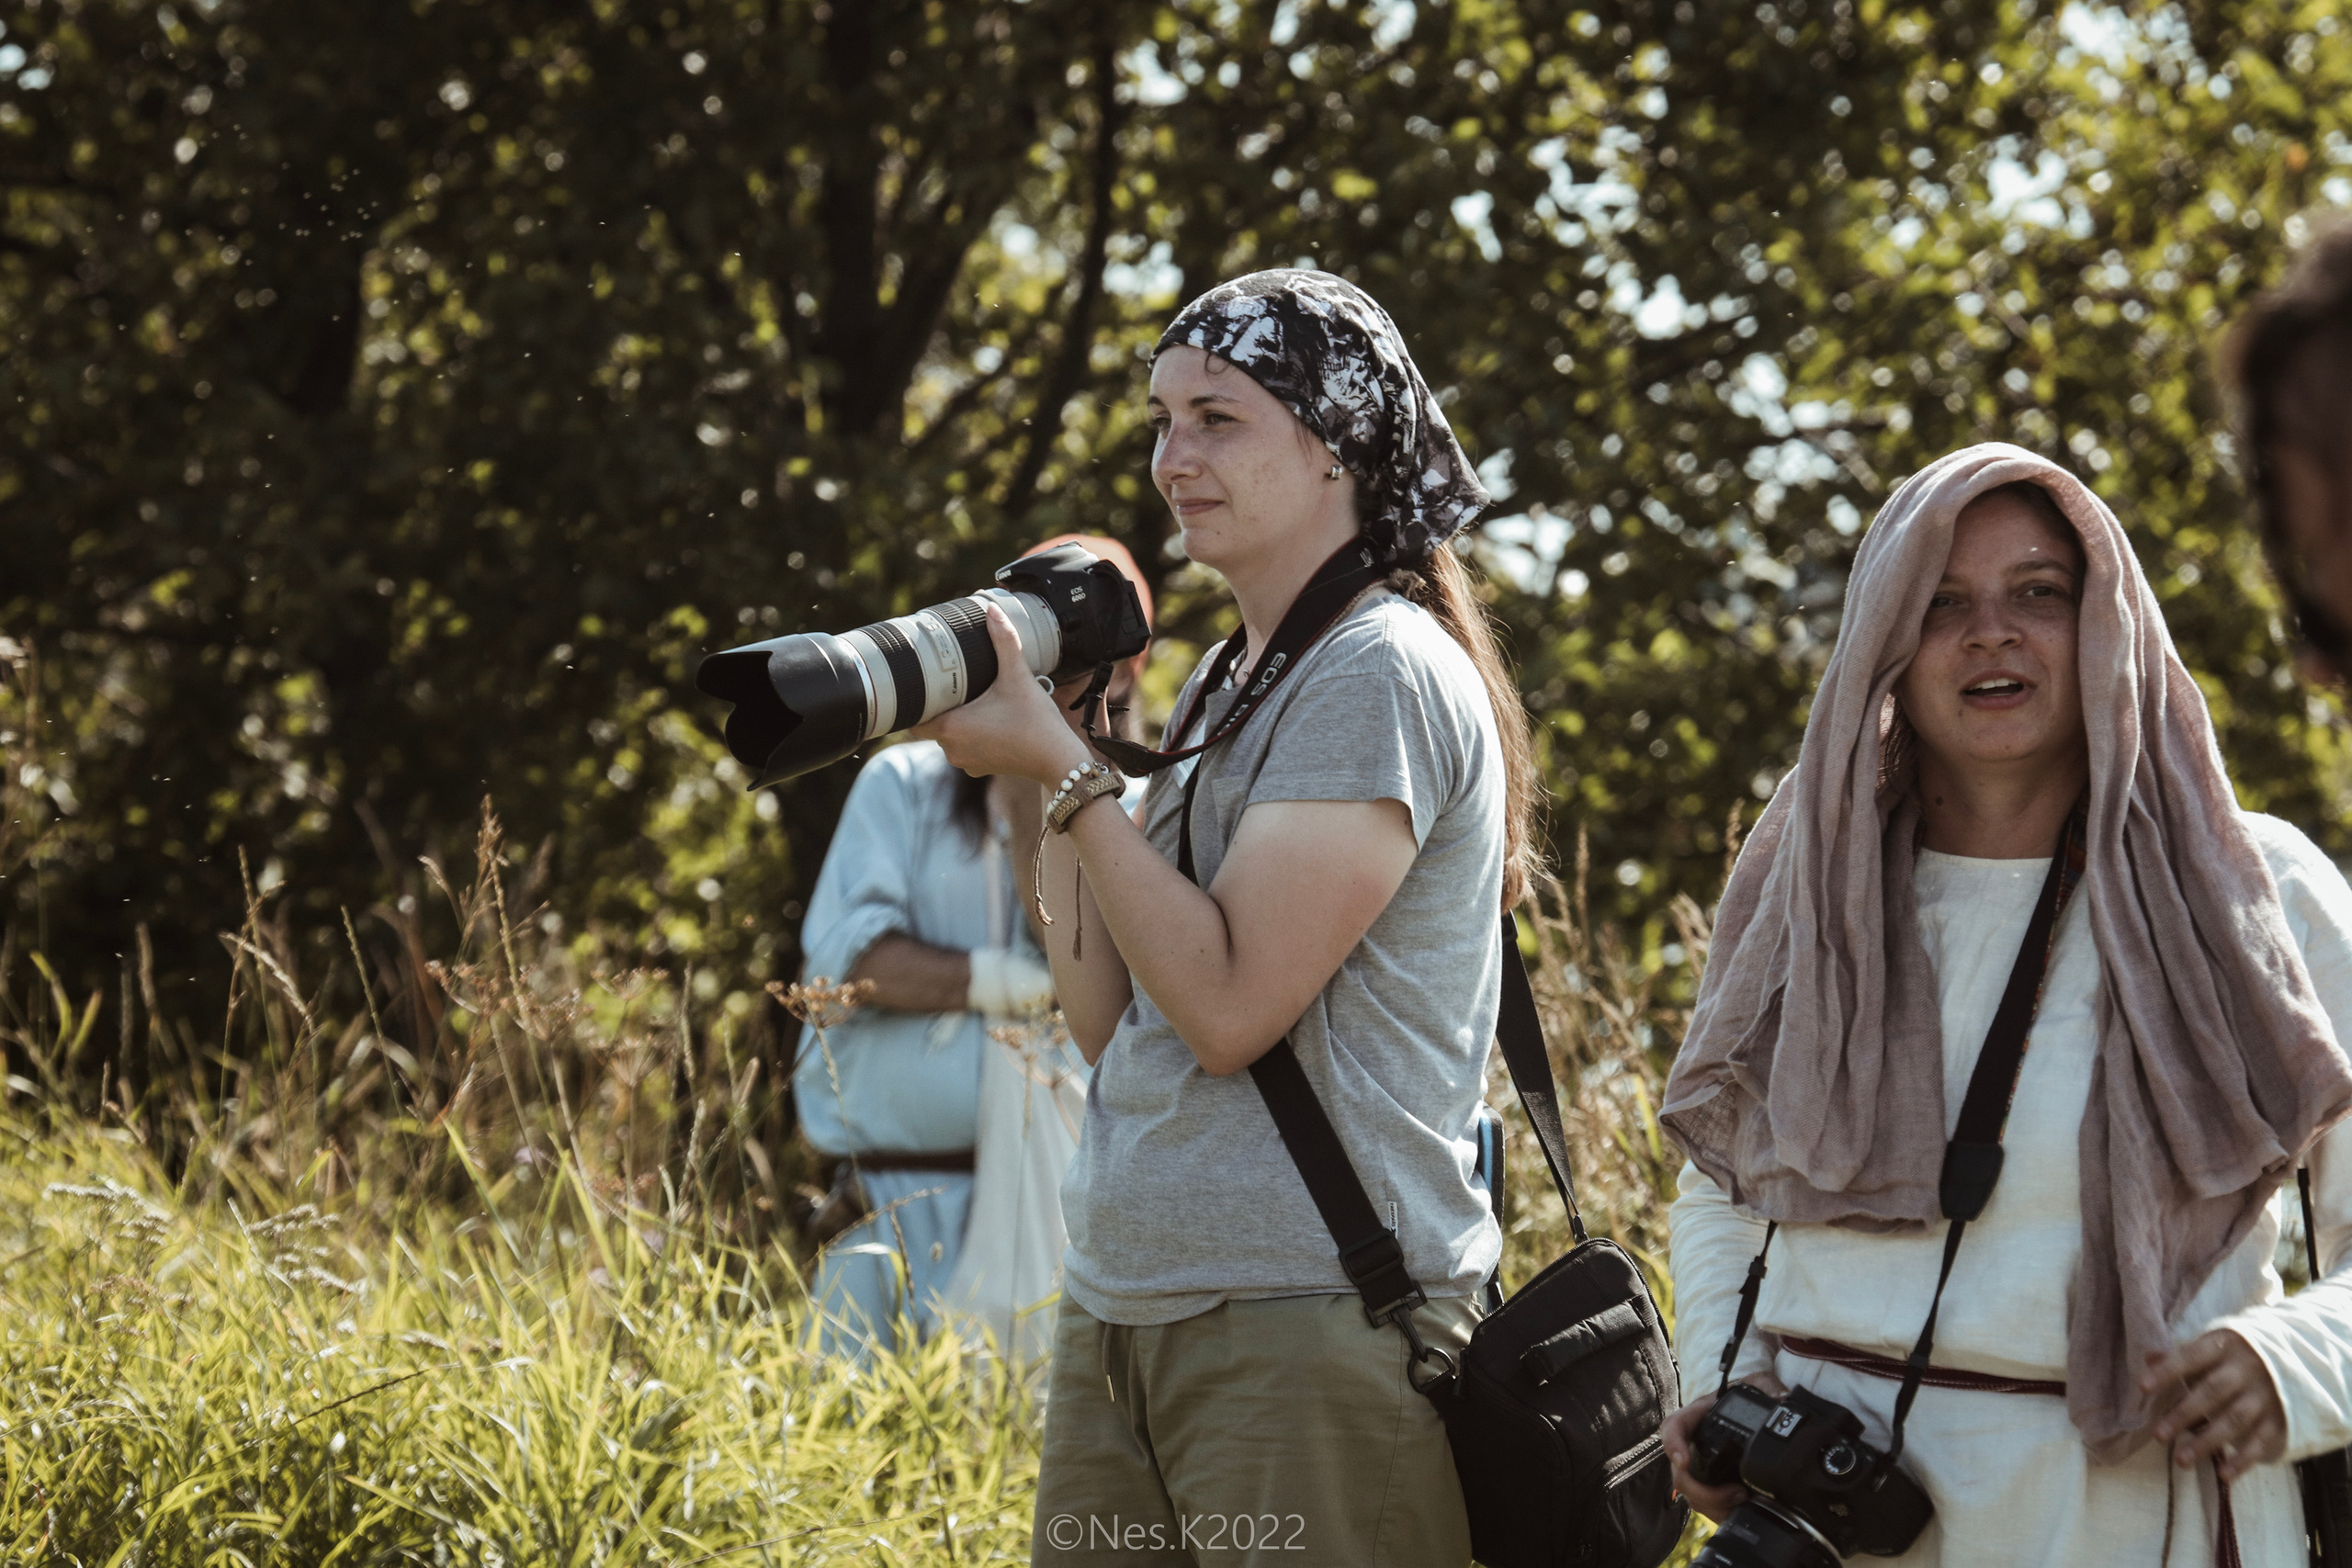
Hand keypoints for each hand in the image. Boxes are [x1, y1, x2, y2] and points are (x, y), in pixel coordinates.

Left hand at [910, 604, 1094, 785]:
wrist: (1058, 760)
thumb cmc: (1036, 723)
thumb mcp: (1018, 677)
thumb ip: (1004, 641)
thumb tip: (992, 610)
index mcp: (951, 728)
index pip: (912, 719)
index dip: (914, 702)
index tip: (923, 685)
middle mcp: (952, 749)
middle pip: (929, 725)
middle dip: (939, 706)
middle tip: (951, 684)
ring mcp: (966, 762)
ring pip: (947, 736)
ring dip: (955, 720)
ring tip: (971, 699)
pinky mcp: (981, 767)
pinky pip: (964, 747)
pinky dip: (970, 734)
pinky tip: (986, 719)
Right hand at [1661, 1372, 1785, 1523]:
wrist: (1746, 1409)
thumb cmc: (1745, 1395)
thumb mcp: (1757, 1383)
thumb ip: (1769, 1386)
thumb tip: (1783, 1398)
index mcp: (1698, 1415)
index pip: (1674, 1427)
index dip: (1674, 1445)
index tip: (1684, 1461)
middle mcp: (1692, 1442)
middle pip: (1681, 1474)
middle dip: (1705, 1492)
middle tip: (1737, 1494)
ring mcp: (1698, 1465)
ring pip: (1692, 1494)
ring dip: (1714, 1505)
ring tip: (1744, 1501)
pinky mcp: (1709, 1482)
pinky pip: (1705, 1503)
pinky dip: (1720, 1511)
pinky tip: (1741, 1509)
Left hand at [2142, 1331, 2285, 1481]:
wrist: (2293, 1359)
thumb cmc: (2235, 1355)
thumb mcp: (2211, 1346)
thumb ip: (2180, 1355)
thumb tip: (2148, 1357)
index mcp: (2224, 1345)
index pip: (2190, 1357)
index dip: (2167, 1371)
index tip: (2142, 1387)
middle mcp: (2246, 1369)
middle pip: (2212, 1392)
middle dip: (2184, 1414)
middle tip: (2158, 1435)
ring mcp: (2265, 1395)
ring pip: (2235, 1420)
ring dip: (2207, 1442)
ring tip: (2180, 1461)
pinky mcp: (2280, 1418)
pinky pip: (2261, 1441)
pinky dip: (2243, 1460)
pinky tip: (2223, 1475)